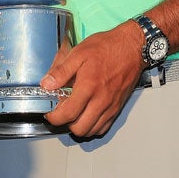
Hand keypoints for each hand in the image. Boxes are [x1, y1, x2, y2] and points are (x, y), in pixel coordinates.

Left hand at [41, 22, 144, 137]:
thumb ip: (61, 71)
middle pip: (79, 128)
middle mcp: (101, 100)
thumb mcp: (79, 53)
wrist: (131, 47)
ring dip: (79, 126)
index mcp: (88, 86)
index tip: (50, 113)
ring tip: (73, 113)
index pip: (68, 114)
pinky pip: (104, 127)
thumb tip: (47, 84)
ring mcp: (110, 106)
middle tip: (60, 113)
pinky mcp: (117, 107)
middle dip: (66, 124)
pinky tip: (87, 114)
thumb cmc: (107, 47)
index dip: (55, 118)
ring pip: (92, 131)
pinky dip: (93, 126)